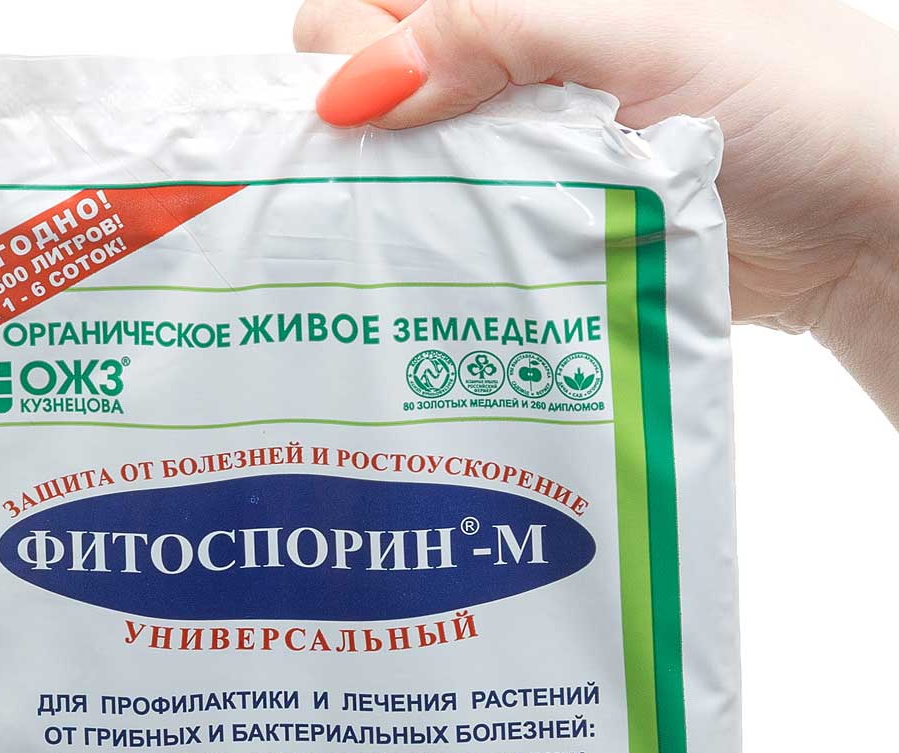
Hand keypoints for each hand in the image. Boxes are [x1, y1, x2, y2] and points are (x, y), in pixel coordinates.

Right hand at [295, 0, 898, 421]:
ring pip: (413, 164)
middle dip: (364, 124)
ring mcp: (528, 145)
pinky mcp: (543, 223)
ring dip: (392, 198)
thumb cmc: (788, 97)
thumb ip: (491, 33)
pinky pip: (459, 230)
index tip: (360, 106)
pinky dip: (435, 249)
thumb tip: (354, 88)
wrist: (859, 223)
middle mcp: (518, 59)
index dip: (352, 40)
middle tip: (389, 174)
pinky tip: (429, 271)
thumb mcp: (634, 32)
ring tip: (396, 235)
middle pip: (385, 83)